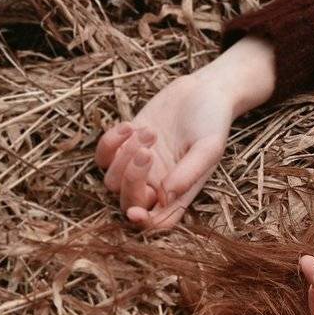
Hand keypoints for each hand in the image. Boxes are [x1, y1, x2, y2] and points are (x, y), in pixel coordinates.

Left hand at [94, 73, 232, 230]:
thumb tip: (165, 197)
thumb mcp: (209, 146)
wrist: (202, 91)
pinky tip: (132, 125)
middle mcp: (157, 184)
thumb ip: (190, 172)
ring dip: (125, 156)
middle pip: (129, 202)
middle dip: (132, 180)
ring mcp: (138, 167)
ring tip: (150, 132)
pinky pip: (101, 156)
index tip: (135, 213)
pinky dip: (111, 142)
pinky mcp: (123, 146)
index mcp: (180, 191)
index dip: (144, 223)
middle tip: (148, 152)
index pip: (159, 221)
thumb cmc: (212, 120)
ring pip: (112, 180)